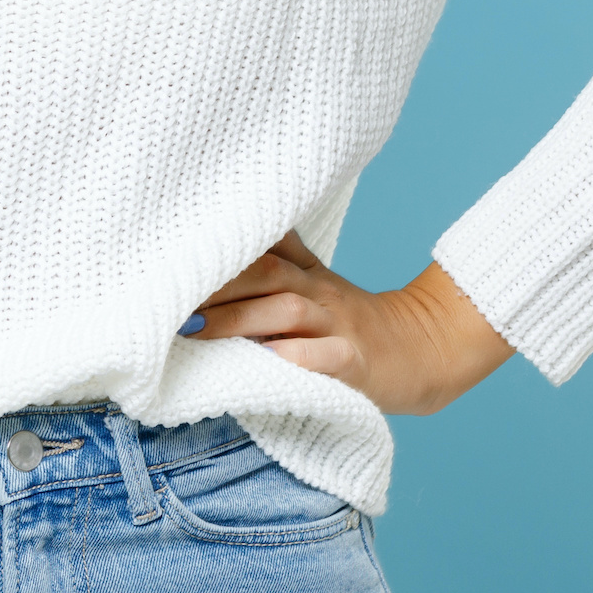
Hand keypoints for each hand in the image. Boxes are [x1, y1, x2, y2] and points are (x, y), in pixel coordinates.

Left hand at [184, 232, 513, 415]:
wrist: (426, 349)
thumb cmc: (353, 320)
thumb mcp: (316, 280)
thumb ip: (276, 255)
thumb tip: (222, 227)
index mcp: (305, 272)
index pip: (257, 251)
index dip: (213, 254)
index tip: (165, 262)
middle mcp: (319, 292)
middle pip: (265, 273)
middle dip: (214, 286)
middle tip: (166, 303)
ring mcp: (339, 326)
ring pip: (287, 311)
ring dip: (239, 320)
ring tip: (195, 333)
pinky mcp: (357, 364)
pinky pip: (322, 359)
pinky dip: (290, 360)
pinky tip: (259, 364)